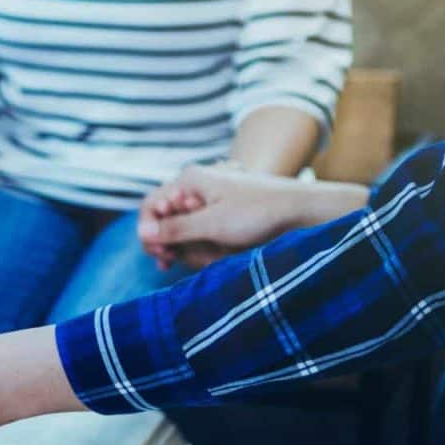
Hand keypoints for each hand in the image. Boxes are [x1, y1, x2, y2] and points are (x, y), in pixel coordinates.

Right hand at [137, 164, 365, 269]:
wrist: (301, 212)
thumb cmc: (259, 211)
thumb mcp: (213, 223)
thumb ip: (175, 228)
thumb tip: (142, 232)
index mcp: (189, 181)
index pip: (151, 206)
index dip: (149, 231)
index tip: (158, 254)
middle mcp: (195, 190)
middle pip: (163, 221)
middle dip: (170, 244)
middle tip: (172, 263)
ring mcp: (208, 204)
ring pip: (181, 233)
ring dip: (190, 250)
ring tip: (211, 257)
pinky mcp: (219, 218)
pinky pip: (199, 237)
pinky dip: (204, 250)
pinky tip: (216, 256)